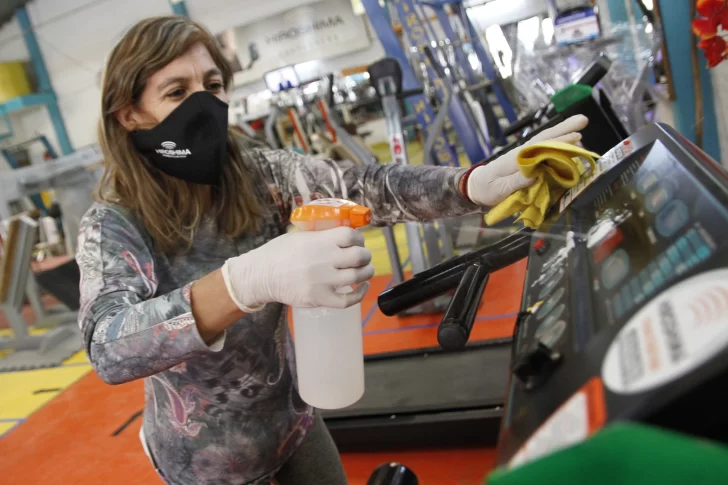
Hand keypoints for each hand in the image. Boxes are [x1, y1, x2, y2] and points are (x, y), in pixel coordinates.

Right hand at [222, 227, 374, 309]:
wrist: (261, 276)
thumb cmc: (279, 253)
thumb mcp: (299, 236)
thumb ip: (321, 236)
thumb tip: (344, 235)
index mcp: (319, 241)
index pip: (351, 236)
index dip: (359, 238)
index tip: (357, 242)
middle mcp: (324, 260)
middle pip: (359, 256)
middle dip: (365, 255)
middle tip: (362, 257)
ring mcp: (323, 281)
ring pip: (358, 276)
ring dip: (366, 272)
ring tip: (365, 270)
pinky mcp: (320, 298)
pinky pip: (348, 299)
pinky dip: (360, 293)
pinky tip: (363, 287)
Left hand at [466, 115, 588, 206]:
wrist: (476, 187)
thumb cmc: (487, 188)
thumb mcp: (499, 189)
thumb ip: (516, 182)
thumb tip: (534, 175)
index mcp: (516, 157)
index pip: (540, 146)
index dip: (559, 142)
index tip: (576, 137)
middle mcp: (523, 153)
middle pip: (546, 138)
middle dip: (565, 129)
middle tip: (584, 119)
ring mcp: (526, 156)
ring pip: (547, 142)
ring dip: (564, 136)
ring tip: (582, 131)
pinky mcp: (528, 163)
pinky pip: (546, 153)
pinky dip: (559, 149)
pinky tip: (571, 148)